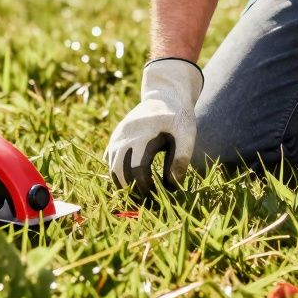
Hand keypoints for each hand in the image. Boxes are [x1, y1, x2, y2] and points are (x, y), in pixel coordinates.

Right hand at [104, 58, 202, 194]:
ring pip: (111, 169)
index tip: (158, 196)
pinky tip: (132, 182)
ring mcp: (117, 137)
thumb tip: (172, 185)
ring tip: (140, 196)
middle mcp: (124, 137)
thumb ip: (181, 158)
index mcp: (142, 135)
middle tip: (147, 202)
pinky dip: (118, 175)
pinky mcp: (115, 138)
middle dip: (132, 191)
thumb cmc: (178, 116)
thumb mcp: (187, 134)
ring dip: (123, 185)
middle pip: (120, 172)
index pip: (137, 169)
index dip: (146, 187)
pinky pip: (110, 161)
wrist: (164, 94)